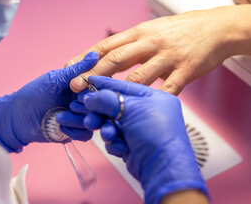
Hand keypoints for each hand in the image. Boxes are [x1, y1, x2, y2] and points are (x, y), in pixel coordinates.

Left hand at [0, 52, 98, 152]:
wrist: (17, 117)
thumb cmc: (34, 94)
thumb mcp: (55, 79)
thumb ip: (76, 70)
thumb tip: (95, 54)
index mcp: (82, 87)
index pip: (100, 88)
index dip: (97, 90)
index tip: (85, 91)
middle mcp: (84, 102)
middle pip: (100, 106)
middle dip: (88, 107)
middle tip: (72, 105)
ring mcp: (80, 118)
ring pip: (94, 121)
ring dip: (78, 120)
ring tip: (60, 116)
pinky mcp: (75, 132)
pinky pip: (85, 135)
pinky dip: (75, 131)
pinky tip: (61, 126)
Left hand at [67, 7, 241, 94]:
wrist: (216, 28)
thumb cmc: (180, 30)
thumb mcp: (151, 30)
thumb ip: (130, 44)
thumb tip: (106, 57)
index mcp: (140, 33)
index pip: (106, 45)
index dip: (85, 57)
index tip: (69, 68)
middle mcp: (151, 43)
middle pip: (116, 58)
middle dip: (93, 73)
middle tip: (76, 87)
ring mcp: (168, 56)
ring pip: (139, 75)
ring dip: (119, 90)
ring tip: (103, 102)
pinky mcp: (186, 70)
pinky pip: (168, 88)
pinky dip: (154, 99)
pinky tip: (142, 110)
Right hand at [81, 76, 207, 203]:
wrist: (163, 168)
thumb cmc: (155, 133)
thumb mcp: (131, 109)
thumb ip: (106, 100)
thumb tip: (89, 97)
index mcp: (154, 98)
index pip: (124, 86)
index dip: (105, 84)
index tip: (87, 82)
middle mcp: (148, 112)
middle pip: (116, 106)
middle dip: (102, 113)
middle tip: (89, 117)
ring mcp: (141, 130)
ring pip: (113, 124)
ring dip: (108, 130)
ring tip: (109, 135)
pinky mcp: (133, 145)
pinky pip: (116, 138)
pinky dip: (115, 142)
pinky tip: (121, 147)